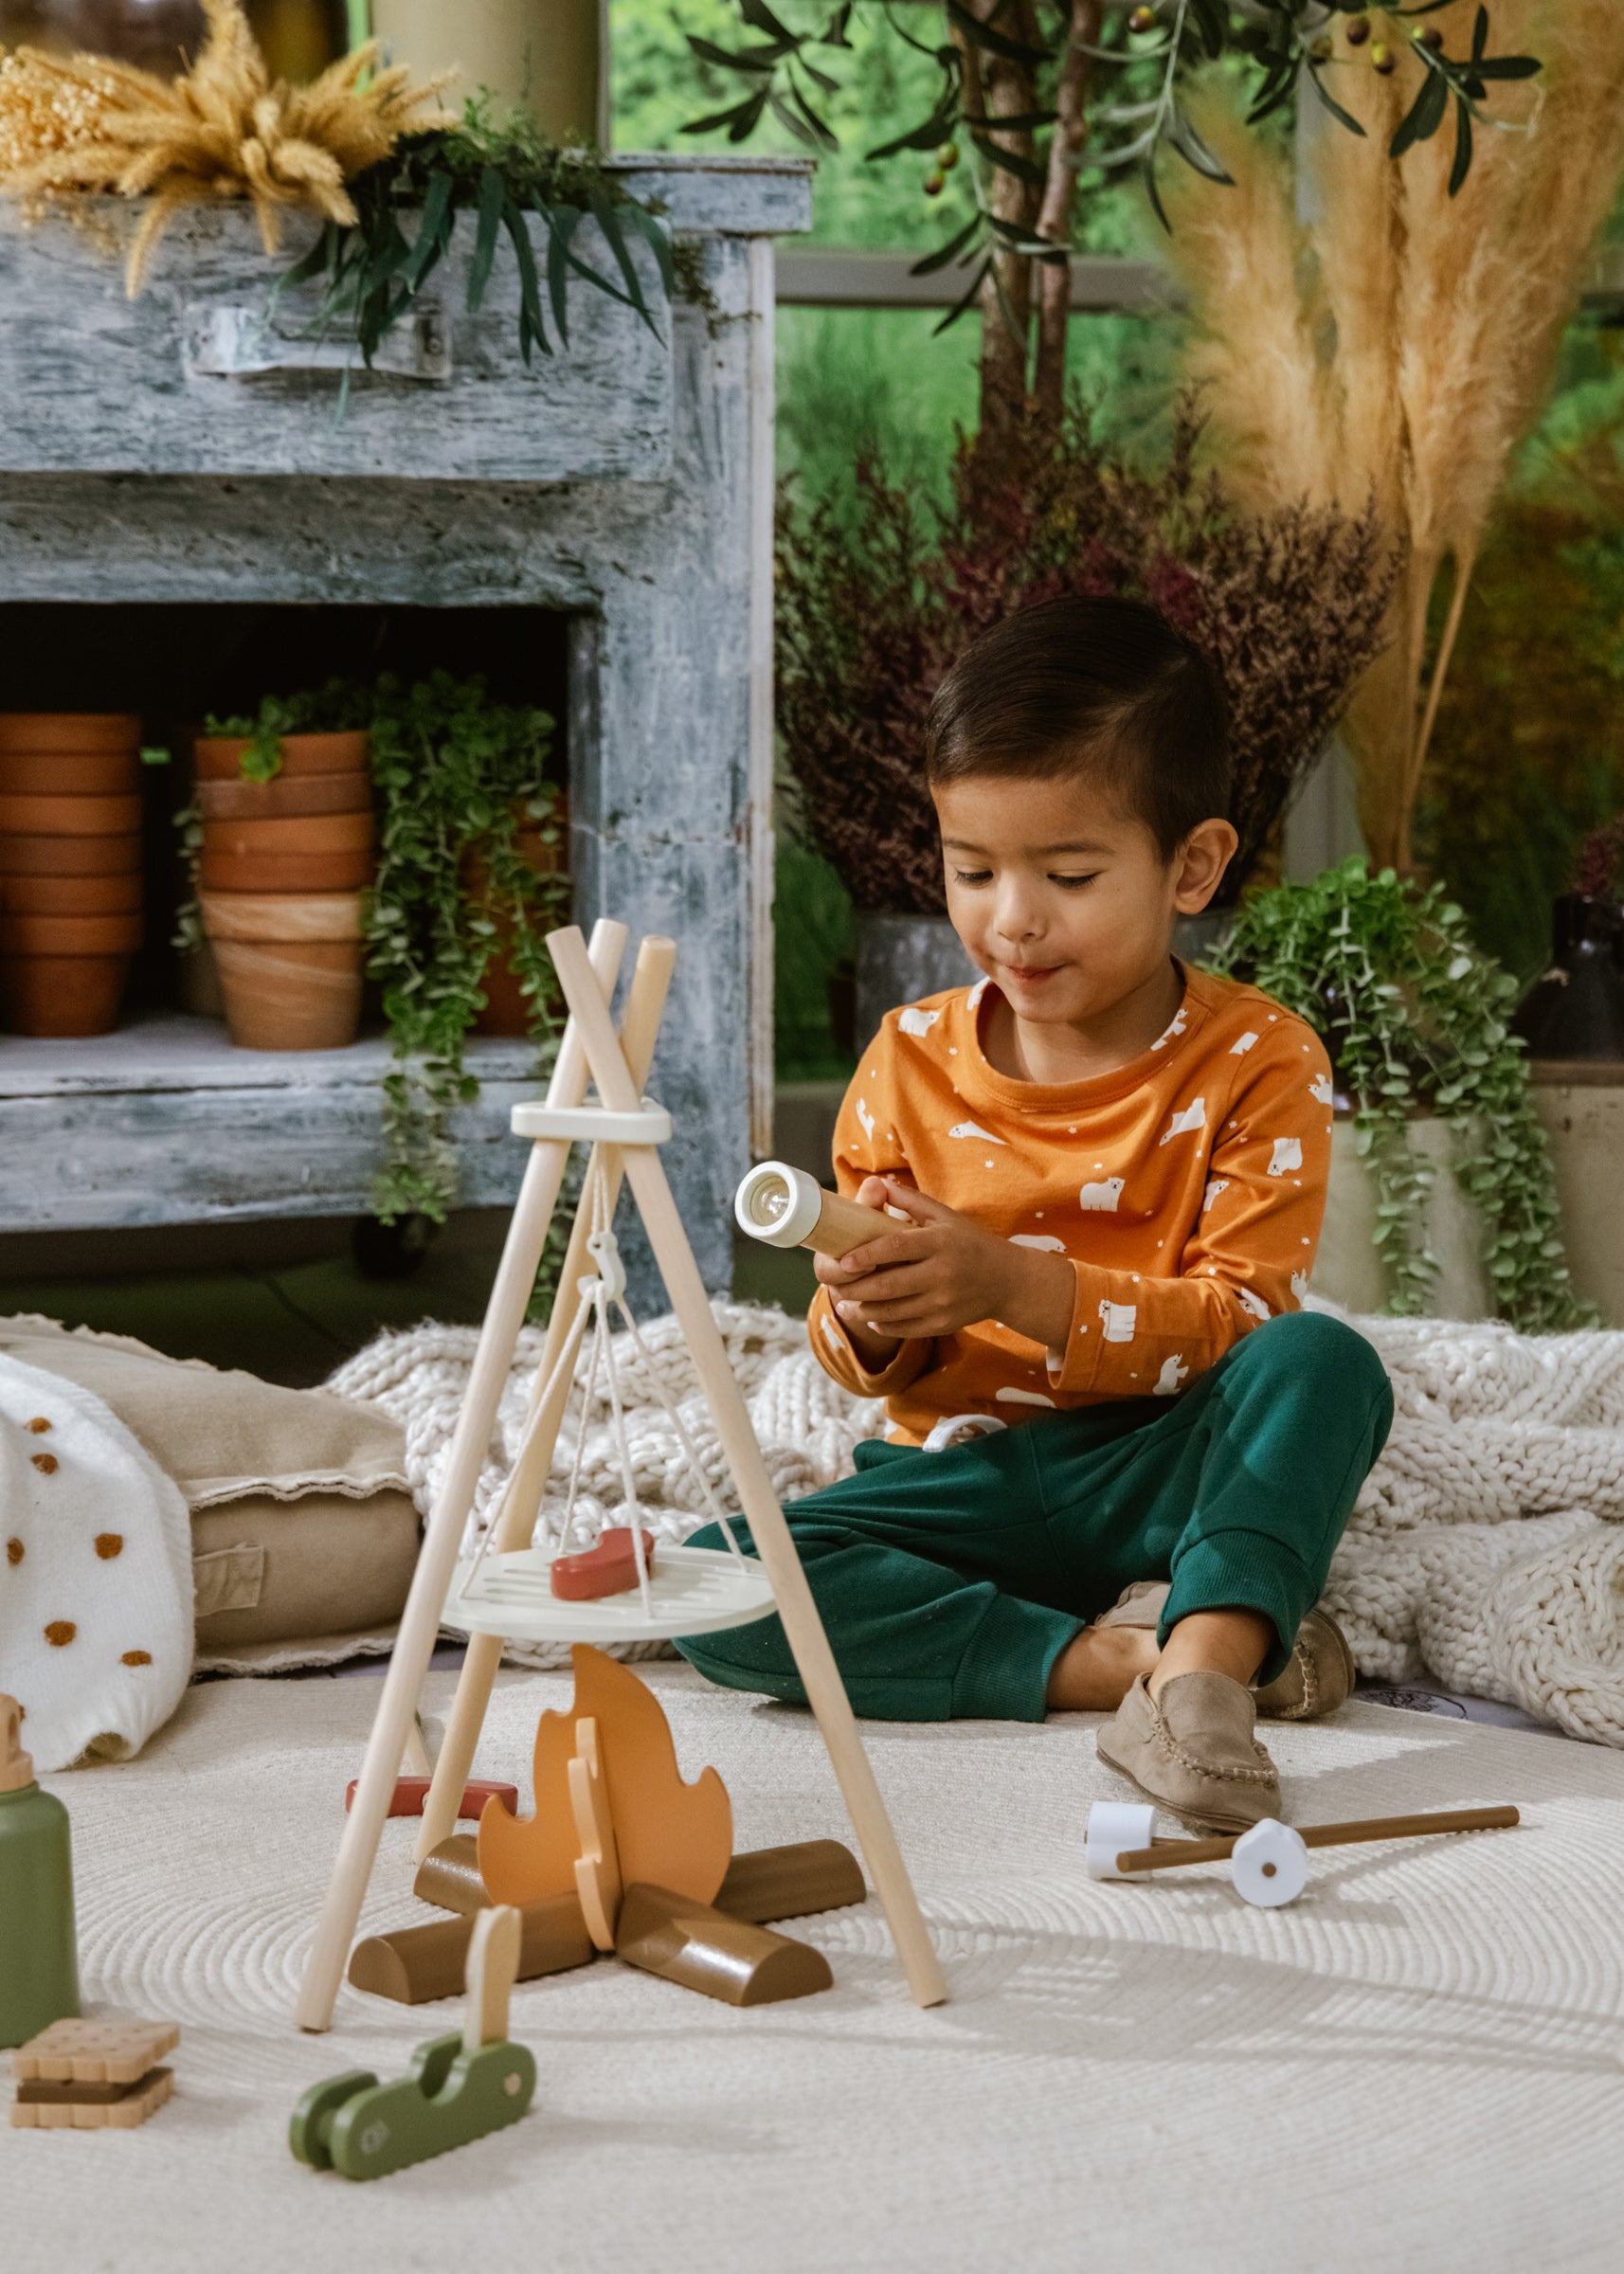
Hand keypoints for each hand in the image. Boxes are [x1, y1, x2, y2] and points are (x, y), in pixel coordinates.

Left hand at [815, 1176, 1074, 1356]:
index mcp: (939, 1242)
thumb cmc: (970, 1242)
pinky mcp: (945, 1323)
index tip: (843, 1261)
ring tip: (845, 1304)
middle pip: (889, 1285)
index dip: (866, 1256)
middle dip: (856, 1288)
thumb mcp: (945, 1215)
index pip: (895, 1248)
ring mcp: (944, 1302)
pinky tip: (871, 1317)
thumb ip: (910, 1201)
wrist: (1007, 1280)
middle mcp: (942, 1273)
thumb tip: (876, 1184)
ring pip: (893, 1311)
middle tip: (836, 1286)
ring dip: (864, 1309)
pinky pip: (906, 1328)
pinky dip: (883, 1324)